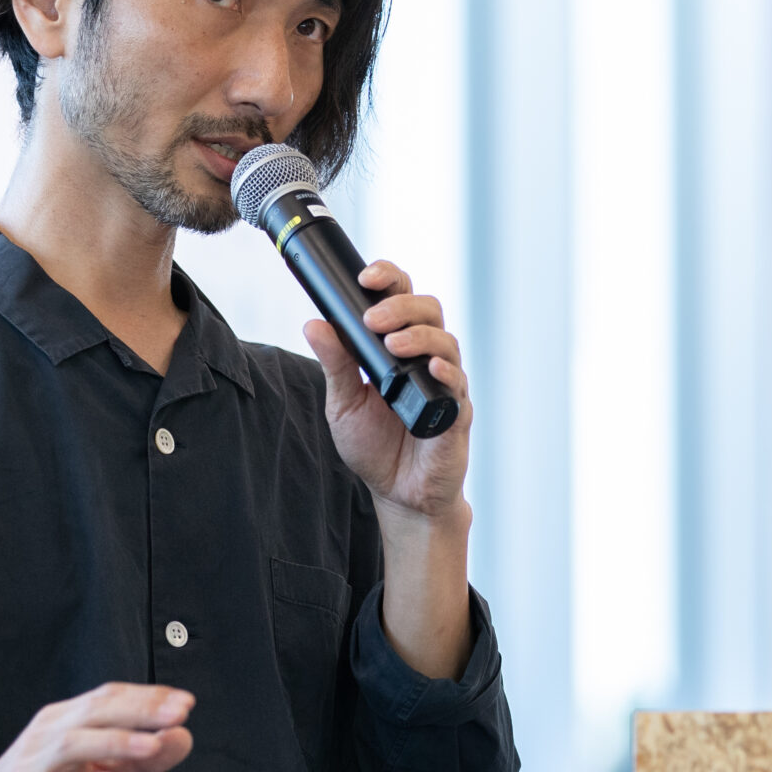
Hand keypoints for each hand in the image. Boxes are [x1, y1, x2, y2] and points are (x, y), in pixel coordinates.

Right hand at [0, 684, 193, 771]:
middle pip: (94, 711)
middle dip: (139, 710)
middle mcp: (45, 736)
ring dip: (114, 743)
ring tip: (150, 745)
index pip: (108, 697)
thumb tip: (184, 737)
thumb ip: (138, 759)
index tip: (185, 702)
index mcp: (63, 722)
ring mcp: (29, 769)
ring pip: (73, 745)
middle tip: (179, 712)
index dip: (147, 697)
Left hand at [305, 259, 471, 525]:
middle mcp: (426, 357)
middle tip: (373, 320)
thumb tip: (313, 324)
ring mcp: (444, 383)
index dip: (389, 279)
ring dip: (419, 336)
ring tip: (393, 344)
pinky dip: (446, 372)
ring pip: (446, 341)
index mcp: (398, 347)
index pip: (401, 298)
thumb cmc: (375, 446)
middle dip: (401, 306)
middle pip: (429, 309)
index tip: (366, 277)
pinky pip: (458, 384)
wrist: (398, 494)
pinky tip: (430, 369)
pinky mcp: (456, 412)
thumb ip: (335, 364)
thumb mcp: (344, 402)